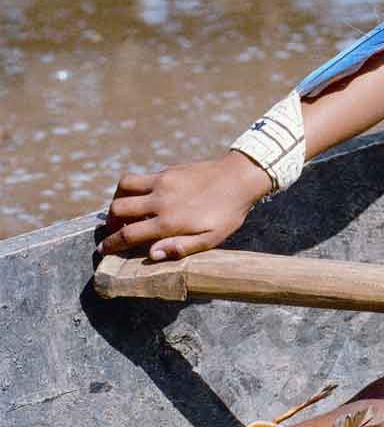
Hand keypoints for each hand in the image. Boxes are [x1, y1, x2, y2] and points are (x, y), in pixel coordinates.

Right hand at [100, 152, 270, 259]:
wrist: (239, 177)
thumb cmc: (227, 213)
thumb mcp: (211, 239)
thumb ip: (180, 248)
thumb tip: (151, 255)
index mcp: (169, 222)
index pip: (128, 235)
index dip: (110, 244)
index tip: (102, 250)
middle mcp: (160, 200)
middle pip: (118, 209)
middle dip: (109, 223)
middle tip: (113, 232)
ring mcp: (162, 182)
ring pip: (123, 187)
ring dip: (117, 201)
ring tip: (122, 213)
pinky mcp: (167, 171)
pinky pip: (139, 177)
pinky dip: (131, 188)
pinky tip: (142, 198)